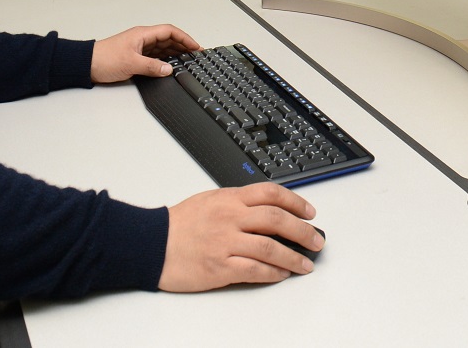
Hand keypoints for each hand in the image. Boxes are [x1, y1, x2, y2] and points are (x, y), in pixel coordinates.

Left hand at [91, 24, 199, 82]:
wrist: (87, 65)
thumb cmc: (104, 59)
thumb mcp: (131, 63)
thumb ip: (152, 67)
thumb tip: (168, 69)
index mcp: (142, 34)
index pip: (169, 31)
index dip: (184, 38)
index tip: (195, 46)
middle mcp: (142, 39)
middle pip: (168, 39)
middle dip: (182, 46)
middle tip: (195, 55)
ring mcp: (139, 47)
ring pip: (162, 48)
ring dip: (174, 53)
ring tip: (187, 60)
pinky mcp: (135, 56)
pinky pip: (155, 56)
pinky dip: (164, 60)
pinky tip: (169, 66)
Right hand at [160, 183, 320, 291]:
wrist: (151, 244)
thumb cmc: (179, 224)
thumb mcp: (210, 200)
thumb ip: (238, 203)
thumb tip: (268, 210)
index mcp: (229, 198)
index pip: (271, 193)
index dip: (296, 202)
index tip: (310, 212)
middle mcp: (230, 217)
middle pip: (277, 219)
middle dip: (303, 231)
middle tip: (316, 240)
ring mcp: (225, 242)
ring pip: (270, 247)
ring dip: (294, 257)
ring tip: (306, 264)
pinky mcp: (219, 267)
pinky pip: (255, 270)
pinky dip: (273, 273)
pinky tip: (282, 274)